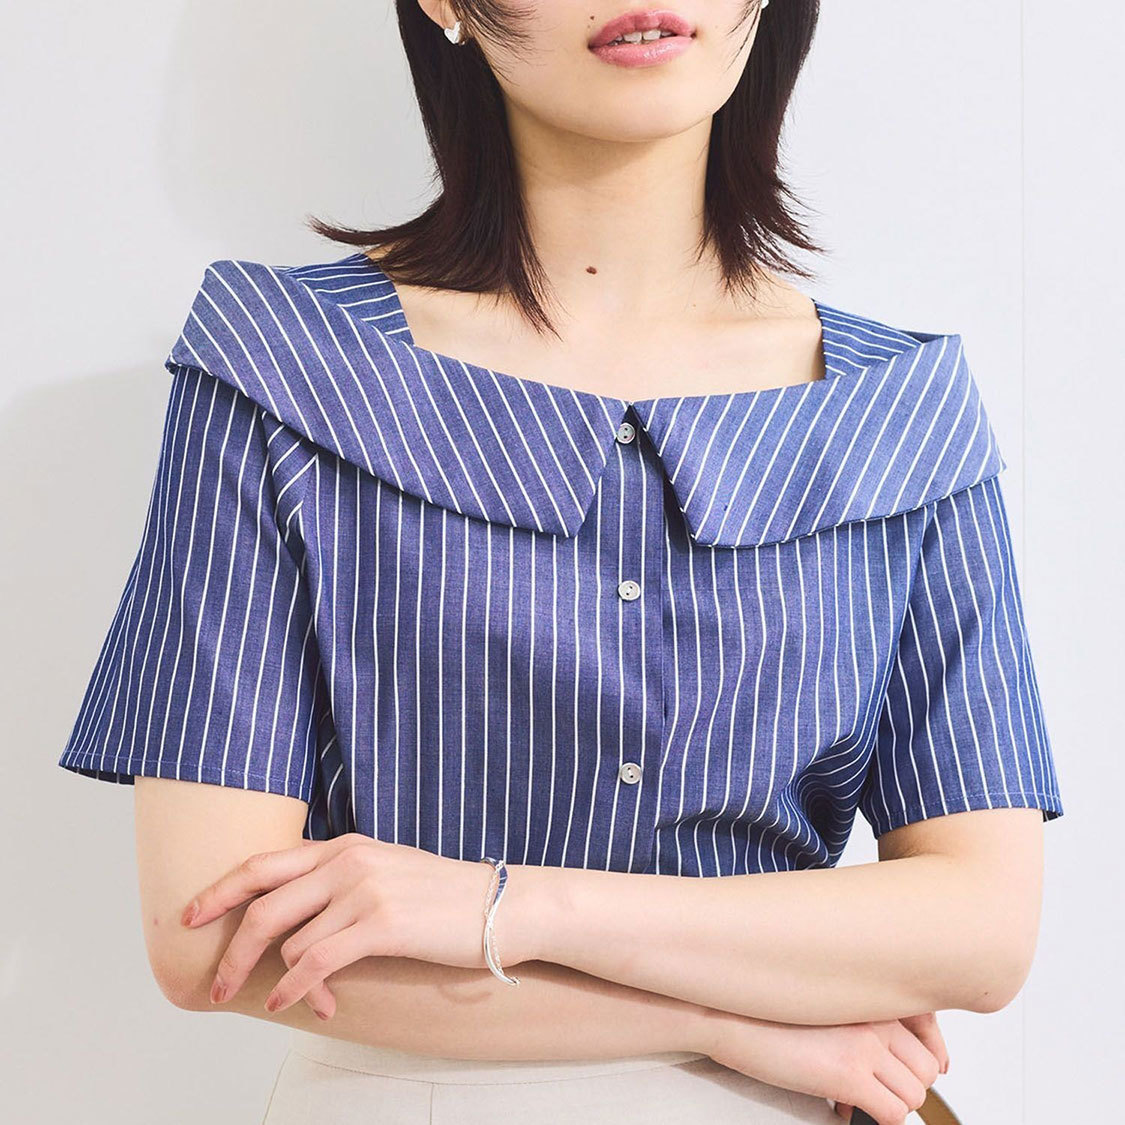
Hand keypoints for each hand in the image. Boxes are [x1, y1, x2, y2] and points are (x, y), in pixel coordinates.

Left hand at [180, 834, 500, 1018]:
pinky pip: (317, 962)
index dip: (220, 890)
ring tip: (285, 998)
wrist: (497, 904)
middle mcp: (348, 861)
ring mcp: (363, 890)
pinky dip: (297, 988)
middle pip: (264, 906)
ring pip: (291, 942)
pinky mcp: (380, 924)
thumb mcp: (385, 870)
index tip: (190, 914)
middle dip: (231, 949)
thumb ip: (339, 879)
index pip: (264, 864)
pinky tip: (296, 1003)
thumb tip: (295, 914)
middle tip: (217, 984)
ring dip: (281, 979)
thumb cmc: (442, 895)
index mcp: (344, 846)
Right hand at [699, 1009, 948, 1124]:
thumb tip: (883, 1054)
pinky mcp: (849, 1075)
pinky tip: (850, 1105)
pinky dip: (878, 1118)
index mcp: (869, 993)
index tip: (918, 1069)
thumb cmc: (765, 1008)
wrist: (728, 1013)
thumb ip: (858, 1015)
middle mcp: (874, 1015)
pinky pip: (893, 1114)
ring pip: (914, 1094)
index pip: (926, 1032)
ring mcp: (865, 1045)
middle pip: (926, 1068)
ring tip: (861, 1097)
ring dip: (891, 1101)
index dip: (926, 1058)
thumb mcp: (821, 1001)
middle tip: (877, 1088)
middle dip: (904, 1084)